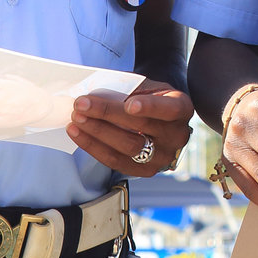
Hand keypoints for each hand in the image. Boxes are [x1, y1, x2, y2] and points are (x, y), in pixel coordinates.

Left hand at [68, 79, 194, 176]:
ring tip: (76, 119)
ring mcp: (162, 156)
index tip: (128, 104)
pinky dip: (94, 147)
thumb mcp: (146, 86)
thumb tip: (93, 94)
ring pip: (127, 147)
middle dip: (107, 115)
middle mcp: (177, 135)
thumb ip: (127, 89)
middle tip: (81, 104)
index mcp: (181, 108)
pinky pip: (116, 161)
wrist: (157, 117)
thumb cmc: (148, 96)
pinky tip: (78, 133)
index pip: (168, 108)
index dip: (150, 107)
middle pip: (141, 127)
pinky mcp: (145, 170)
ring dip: (97, 132)